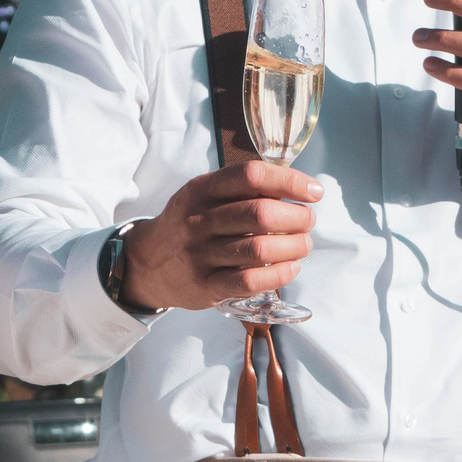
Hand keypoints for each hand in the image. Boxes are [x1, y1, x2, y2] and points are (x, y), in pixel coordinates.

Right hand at [121, 160, 323, 312]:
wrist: (147, 263)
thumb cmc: (190, 224)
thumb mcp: (204, 195)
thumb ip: (242, 189)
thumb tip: (298, 187)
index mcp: (201, 190)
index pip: (251, 176)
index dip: (289, 182)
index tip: (313, 192)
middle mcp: (198, 220)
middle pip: (260, 214)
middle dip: (297, 218)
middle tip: (308, 222)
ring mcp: (199, 255)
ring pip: (259, 250)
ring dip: (294, 247)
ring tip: (303, 245)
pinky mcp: (204, 286)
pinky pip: (249, 282)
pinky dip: (279, 275)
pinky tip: (290, 268)